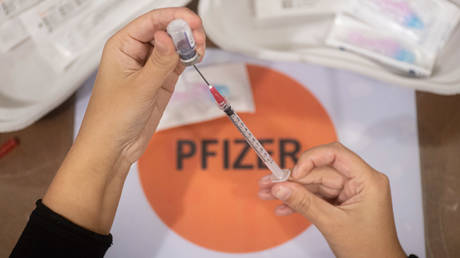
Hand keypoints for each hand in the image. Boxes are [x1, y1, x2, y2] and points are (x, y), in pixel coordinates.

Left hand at [43, 7, 205, 233]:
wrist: (114, 147)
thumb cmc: (113, 117)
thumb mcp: (140, 87)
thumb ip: (159, 61)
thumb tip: (169, 36)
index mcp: (122, 46)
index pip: (150, 22)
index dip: (172, 18)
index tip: (192, 21)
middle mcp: (135, 52)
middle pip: (163, 31)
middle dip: (182, 30)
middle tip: (199, 37)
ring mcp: (149, 67)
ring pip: (172, 46)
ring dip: (187, 44)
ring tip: (200, 47)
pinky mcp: (159, 81)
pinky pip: (176, 62)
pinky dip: (187, 58)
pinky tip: (196, 57)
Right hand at [258, 142, 405, 257]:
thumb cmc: (369, 249)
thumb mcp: (332, 224)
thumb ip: (305, 203)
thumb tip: (281, 187)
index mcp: (367, 180)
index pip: (336, 155)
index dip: (311, 158)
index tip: (294, 173)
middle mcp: (359, 181)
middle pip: (320, 170)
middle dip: (292, 178)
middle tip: (268, 183)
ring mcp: (350, 191)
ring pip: (315, 183)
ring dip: (291, 190)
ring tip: (267, 194)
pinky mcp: (342, 201)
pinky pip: (317, 196)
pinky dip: (300, 201)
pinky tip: (283, 207)